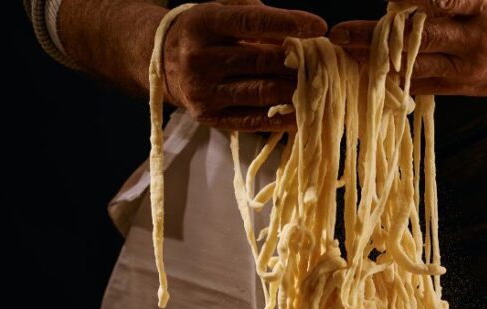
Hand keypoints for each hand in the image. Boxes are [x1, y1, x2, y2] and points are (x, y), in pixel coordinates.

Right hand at [162, 1, 326, 130]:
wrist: (160, 62)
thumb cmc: (204, 32)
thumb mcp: (221, 10)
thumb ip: (256, 15)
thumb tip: (297, 35)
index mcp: (204, 23)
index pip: (252, 22)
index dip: (288, 23)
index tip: (319, 27)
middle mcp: (199, 58)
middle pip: (261, 61)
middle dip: (298, 61)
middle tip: (326, 62)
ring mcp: (203, 91)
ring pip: (261, 92)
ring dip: (295, 90)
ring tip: (319, 86)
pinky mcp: (208, 117)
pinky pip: (252, 120)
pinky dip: (280, 118)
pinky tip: (301, 113)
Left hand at [329, 0, 486, 96]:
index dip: (413, 0)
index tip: (389, 0)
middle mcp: (480, 39)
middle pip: (420, 35)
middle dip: (376, 34)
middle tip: (341, 32)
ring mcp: (471, 68)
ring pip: (417, 65)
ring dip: (376, 60)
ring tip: (346, 52)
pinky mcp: (465, 88)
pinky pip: (425, 85)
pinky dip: (395, 79)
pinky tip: (369, 73)